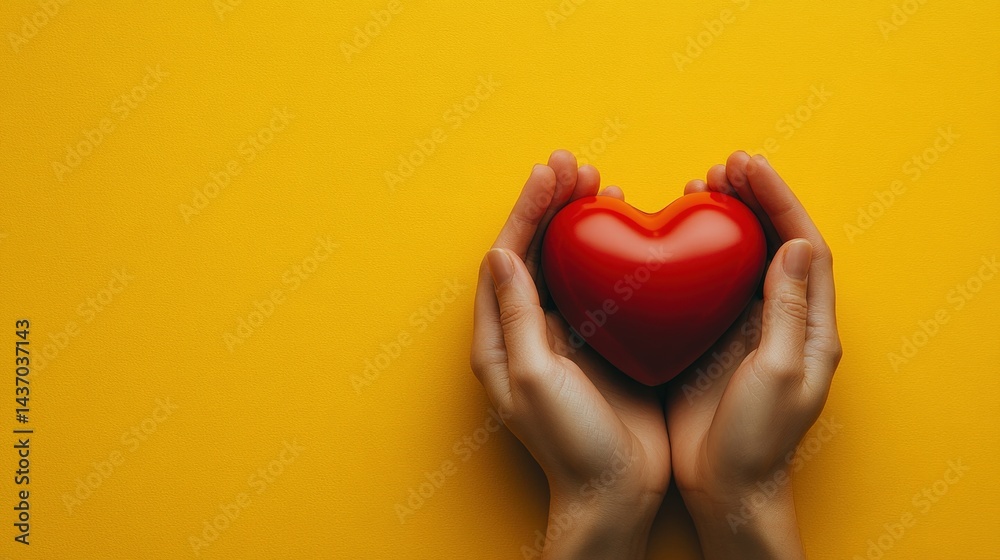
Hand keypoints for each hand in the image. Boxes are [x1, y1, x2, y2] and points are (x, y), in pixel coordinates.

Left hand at [470, 151, 669, 559]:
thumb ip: (517, 318)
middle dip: (551, 205)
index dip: (526, 212)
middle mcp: (527, 329)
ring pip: (568, 262)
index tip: (551, 173)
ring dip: (580, 221)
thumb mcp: (535, 381)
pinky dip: (611, 253)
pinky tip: (630, 231)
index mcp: (499, 338)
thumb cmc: (569, 444)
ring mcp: (565, 334)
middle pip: (535, 250)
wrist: (614, 492)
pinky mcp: (601, 342)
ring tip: (601, 184)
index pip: (507, 257)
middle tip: (577, 166)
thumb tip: (501, 255)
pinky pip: (601, 285)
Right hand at [667, 152, 842, 558]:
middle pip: (773, 241)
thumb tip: (792, 245)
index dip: (778, 201)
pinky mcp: (711, 339)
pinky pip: (705, 284)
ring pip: (739, 257)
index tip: (747, 167)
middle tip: (720, 168)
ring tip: (697, 187)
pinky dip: (692, 254)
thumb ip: (787, 310)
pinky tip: (669, 238)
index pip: (803, 246)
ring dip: (723, 219)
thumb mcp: (778, 374)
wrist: (725, 488)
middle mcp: (782, 319)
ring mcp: (745, 328)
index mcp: (811, 326)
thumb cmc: (757, 441)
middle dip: (752, 198)